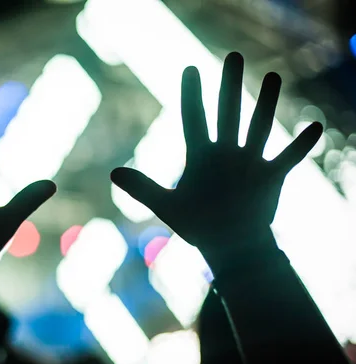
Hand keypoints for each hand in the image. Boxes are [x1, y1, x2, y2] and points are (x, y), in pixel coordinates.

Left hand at [111, 53, 320, 266]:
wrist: (229, 245)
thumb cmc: (198, 224)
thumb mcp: (168, 207)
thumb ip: (143, 188)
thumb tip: (112, 173)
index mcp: (199, 156)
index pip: (193, 118)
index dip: (191, 96)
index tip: (189, 69)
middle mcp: (225, 153)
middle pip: (228, 113)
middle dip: (230, 87)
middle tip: (233, 56)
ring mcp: (249, 163)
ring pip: (259, 127)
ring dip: (266, 104)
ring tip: (272, 76)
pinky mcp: (271, 178)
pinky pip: (288, 157)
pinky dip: (300, 145)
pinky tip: (313, 127)